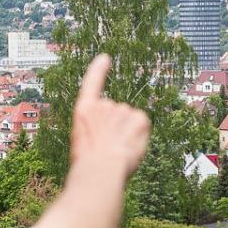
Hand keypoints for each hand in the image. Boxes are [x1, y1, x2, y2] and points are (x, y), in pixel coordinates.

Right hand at [69, 54, 150, 178]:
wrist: (100, 169)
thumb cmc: (90, 166)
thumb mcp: (84, 145)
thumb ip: (98, 133)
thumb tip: (115, 137)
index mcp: (84, 112)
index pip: (92, 84)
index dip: (99, 70)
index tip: (105, 58)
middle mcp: (102, 105)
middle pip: (116, 113)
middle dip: (116, 129)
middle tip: (108, 148)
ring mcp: (120, 109)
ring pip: (130, 120)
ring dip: (127, 134)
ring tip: (117, 150)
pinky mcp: (137, 117)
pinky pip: (142, 123)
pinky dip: (141, 134)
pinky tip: (130, 145)